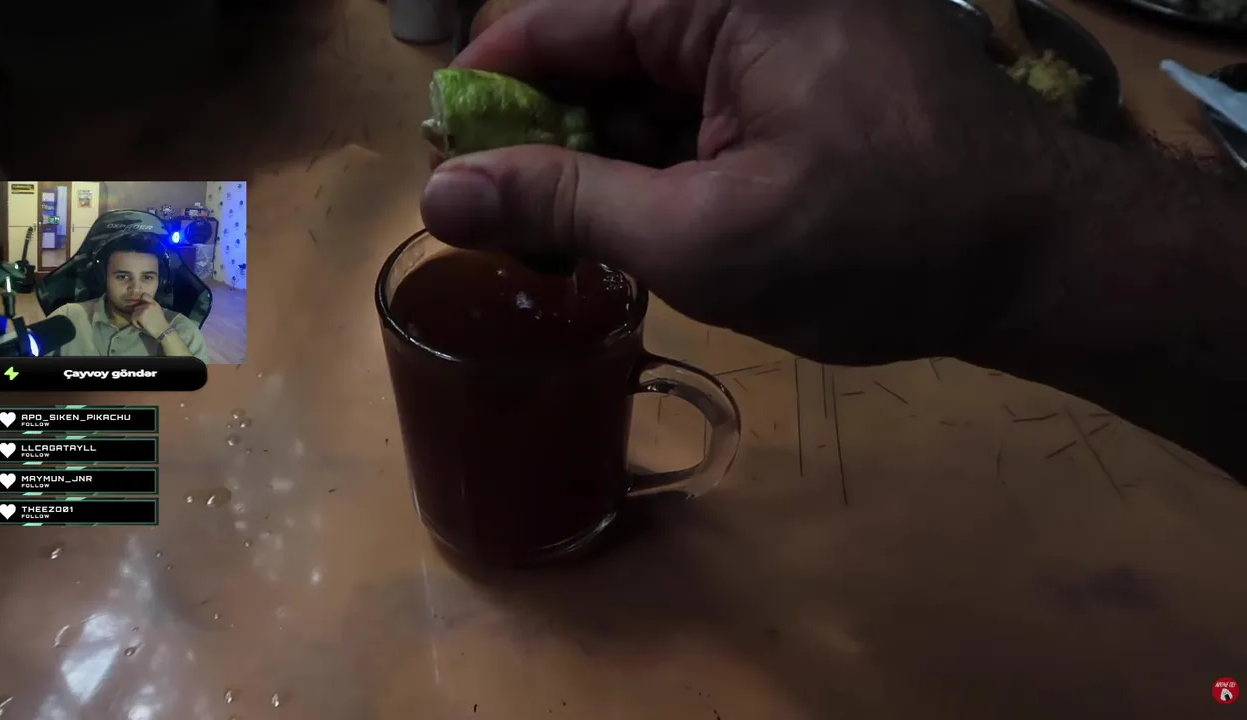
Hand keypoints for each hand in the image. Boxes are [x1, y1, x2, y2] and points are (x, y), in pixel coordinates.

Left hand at [130, 294, 170, 338]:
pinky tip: (140, 326)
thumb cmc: (160, 323)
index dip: (139, 299)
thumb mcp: (157, 311)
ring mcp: (144, 309)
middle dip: (138, 313)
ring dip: (136, 319)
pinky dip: (135, 323)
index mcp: (154, 303)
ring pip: (134, 312)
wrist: (163, 330)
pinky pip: (133, 318)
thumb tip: (140, 306)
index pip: (144, 295)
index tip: (138, 305)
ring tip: (141, 323)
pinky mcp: (140, 315)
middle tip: (142, 320)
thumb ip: (150, 307)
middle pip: (137, 307)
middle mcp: (149, 304)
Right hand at [420, 0, 1081, 364]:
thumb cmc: (876, 245)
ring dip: (616, 165)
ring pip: (658, 89)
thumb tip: (439, 195)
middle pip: (607, 52)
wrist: (1045, 263)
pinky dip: (676, 167)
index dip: (490, 95)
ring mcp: (792, 28)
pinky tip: (657, 231)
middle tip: (516, 234)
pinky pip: (714, 107)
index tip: (447, 166)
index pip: (561, 20)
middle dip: (557, 141)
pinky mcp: (817, 71)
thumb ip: (562, 206)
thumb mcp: (700, 237)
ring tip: (581, 250)